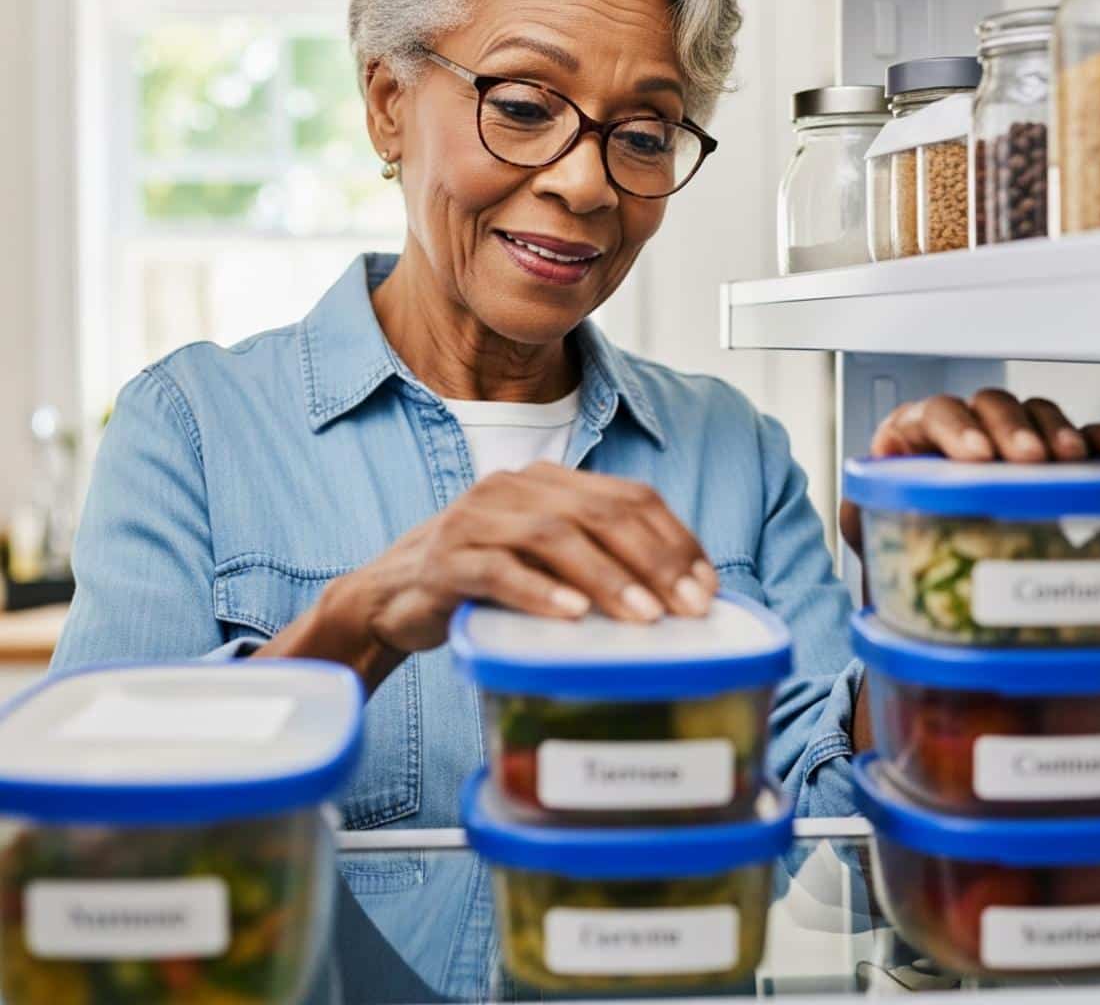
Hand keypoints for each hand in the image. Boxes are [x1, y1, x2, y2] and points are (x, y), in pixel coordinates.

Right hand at [323, 462, 718, 665]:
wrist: (392, 594)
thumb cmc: (485, 580)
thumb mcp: (546, 561)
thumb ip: (597, 560)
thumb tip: (680, 596)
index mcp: (551, 482)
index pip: (630, 497)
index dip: (675, 540)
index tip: (706, 588)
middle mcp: (517, 488)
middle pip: (600, 512)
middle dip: (653, 561)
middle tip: (687, 609)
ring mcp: (478, 519)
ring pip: (554, 536)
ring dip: (606, 577)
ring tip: (644, 617)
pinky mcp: (447, 558)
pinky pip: (498, 571)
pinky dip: (539, 592)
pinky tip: (572, 616)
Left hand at [839, 390, 1099, 556]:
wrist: (932, 559)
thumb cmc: (898, 528)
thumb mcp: (869, 522)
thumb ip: (859, 511)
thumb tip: (859, 509)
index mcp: (913, 431)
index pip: (934, 412)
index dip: (956, 428)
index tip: (976, 455)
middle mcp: (961, 426)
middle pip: (988, 406)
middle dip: (1011, 428)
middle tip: (1030, 458)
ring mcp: (1005, 437)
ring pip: (1031, 412)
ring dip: (1053, 429)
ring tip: (1071, 458)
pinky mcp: (1043, 456)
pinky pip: (1070, 435)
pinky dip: (1089, 438)